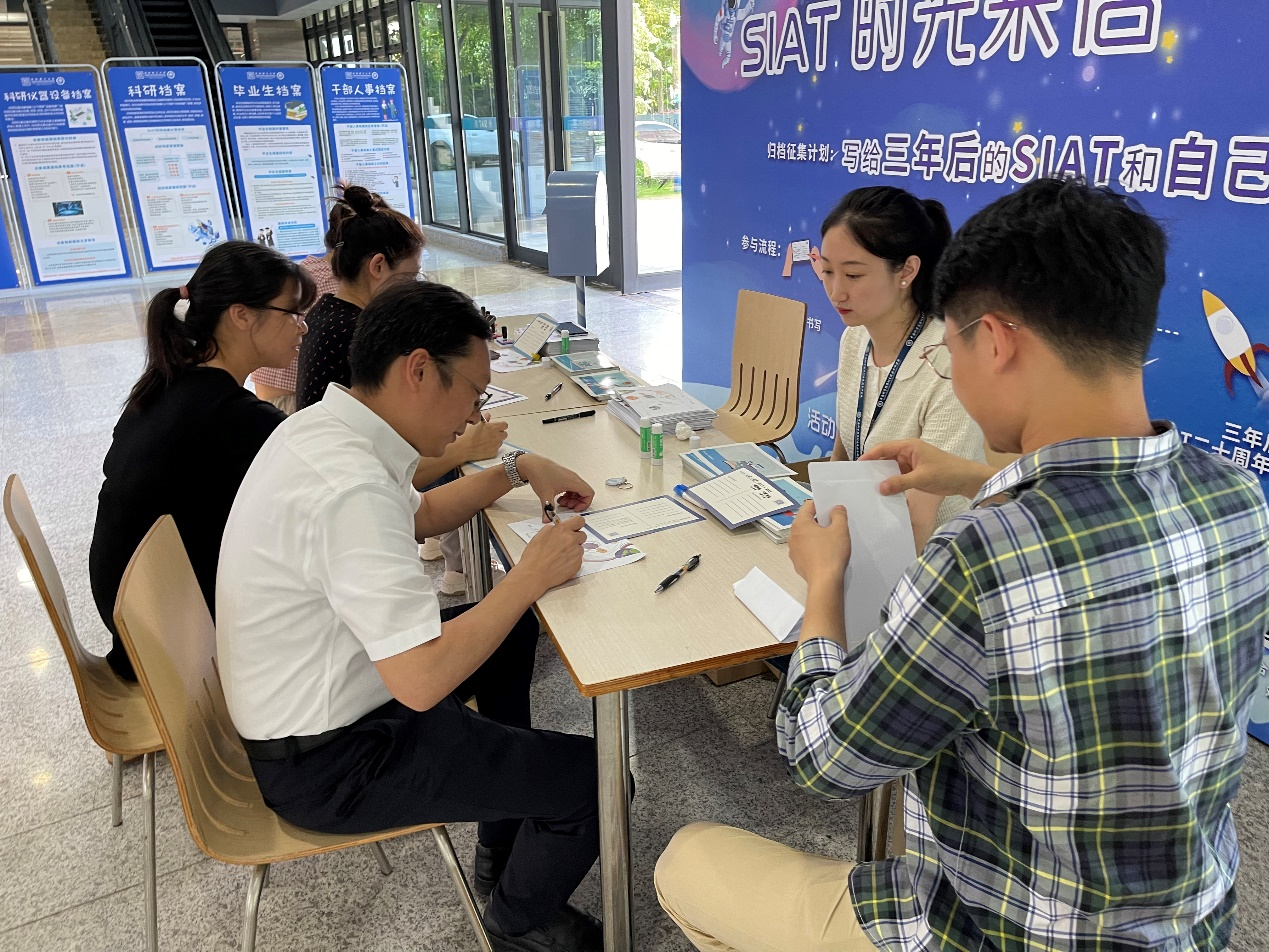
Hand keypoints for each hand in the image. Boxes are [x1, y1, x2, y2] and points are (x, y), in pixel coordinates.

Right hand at [454, 414, 508, 462]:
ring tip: (486, 442)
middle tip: (492, 435)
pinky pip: (496, 449)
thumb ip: (485, 419)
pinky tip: (484, 447)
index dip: (501, 426)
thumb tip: (488, 415)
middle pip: (505, 434)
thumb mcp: (476, 424)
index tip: (496, 427)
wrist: (464, 448)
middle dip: (500, 434)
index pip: (505, 425)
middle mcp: (497, 436)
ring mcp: (496, 445)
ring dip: (496, 441)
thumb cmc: (469, 435)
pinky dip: (492, 448)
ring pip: (500, 442)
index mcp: (493, 427)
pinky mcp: (494, 453)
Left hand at [517, 455, 594, 520]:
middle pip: (584, 492)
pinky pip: (572, 487)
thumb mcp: (545, 495)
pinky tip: (559, 497)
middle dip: (578, 502)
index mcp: (573, 481)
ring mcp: (569, 476)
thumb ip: (547, 509)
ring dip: (573, 499)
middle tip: (568, 507)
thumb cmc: (540, 474)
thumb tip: (547, 520)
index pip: (589, 493)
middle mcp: (573, 478)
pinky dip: (569, 494)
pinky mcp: (564, 476)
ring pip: (578, 490)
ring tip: (562, 503)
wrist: (532, 464)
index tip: (575, 509)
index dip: (585, 503)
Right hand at [517, 516, 585, 593]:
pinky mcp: (578, 564)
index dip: (577, 525)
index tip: (574, 528)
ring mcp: (576, 553)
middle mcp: (572, 540)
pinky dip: (572, 561)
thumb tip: (560, 529)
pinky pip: (578, 560)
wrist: (534, 574)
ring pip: (580, 549)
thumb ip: (554, 529)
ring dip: (573, 551)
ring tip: (560, 557)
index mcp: (562, 530)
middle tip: (565, 545)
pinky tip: (561, 565)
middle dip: (576, 539)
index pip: (579, 521)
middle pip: (582, 535)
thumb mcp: (541, 535)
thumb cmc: (534, 555)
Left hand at [788, 501, 849, 587]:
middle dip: (821, 521)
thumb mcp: (840, 529)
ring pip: (807, 536)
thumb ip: (839, 515)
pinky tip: (827, 553)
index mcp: (800, 524)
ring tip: (832, 541)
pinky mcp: (799, 562)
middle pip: (807, 521)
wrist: (825, 582)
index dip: (822, 505)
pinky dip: (815, 549)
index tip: (831, 509)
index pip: (808, 506)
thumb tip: (836, 509)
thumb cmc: (829, 556)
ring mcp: (794, 550)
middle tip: (835, 525)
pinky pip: (807, 550)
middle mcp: (793, 536)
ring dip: (818, 536)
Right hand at [860, 439, 995, 498]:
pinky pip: (899, 476)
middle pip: (885, 458)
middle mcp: (908, 452)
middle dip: (874, 468)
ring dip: (883, 477)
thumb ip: (900, 483)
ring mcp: (911, 463)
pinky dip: (892, 483)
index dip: (869, 456)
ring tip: (869, 487)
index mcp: (909, 446)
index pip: (883, 448)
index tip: (857, 466)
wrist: (967, 480)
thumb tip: (880, 488)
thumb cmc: (947, 473)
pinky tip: (885, 492)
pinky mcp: (915, 473)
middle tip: (860, 480)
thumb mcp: (922, 478)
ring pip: (891, 468)